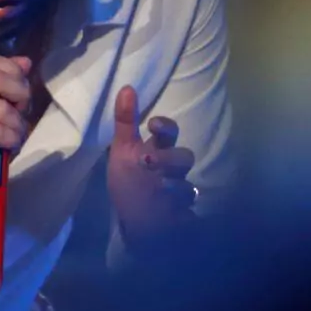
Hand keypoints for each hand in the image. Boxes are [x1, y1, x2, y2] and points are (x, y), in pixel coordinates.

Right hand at [0, 55, 33, 208]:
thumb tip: (25, 62)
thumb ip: (0, 83)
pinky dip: (12, 138)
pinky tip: (10, 146)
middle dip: (19, 93)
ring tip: (15, 135)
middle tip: (22, 111)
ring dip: (17, 124)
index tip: (19, 92)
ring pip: (1, 108)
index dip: (12, 72)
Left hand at [106, 85, 197, 245]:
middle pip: (184, 156)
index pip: (168, 132)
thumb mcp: (121, 152)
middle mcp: (172, 170)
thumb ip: (125, 122)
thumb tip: (126, 87)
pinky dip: (180, 211)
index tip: (153, 125)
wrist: (132, 223)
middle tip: (146, 162)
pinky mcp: (183, 215)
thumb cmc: (128, 183)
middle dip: (168, 158)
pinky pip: (189, 212)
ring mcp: (180, 192)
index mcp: (157, 150)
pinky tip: (169, 212)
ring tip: (157, 189)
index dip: (165, 126)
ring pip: (188, 186)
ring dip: (174, 186)